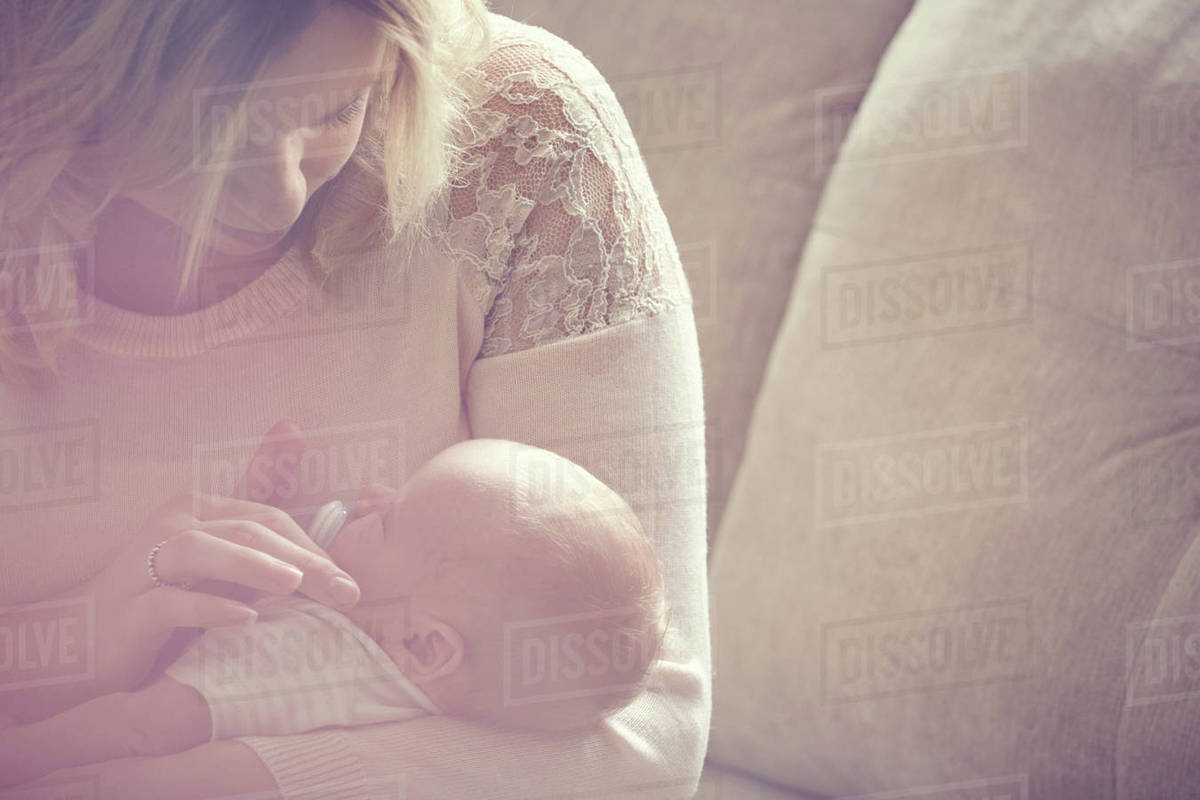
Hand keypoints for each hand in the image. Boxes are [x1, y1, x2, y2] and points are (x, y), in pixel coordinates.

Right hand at [7, 422, 361, 721]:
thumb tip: (296, 431)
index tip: (348, 583)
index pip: (269, 517)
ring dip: (253, 566)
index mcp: (199, 510)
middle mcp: (171, 525)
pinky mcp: (128, 609)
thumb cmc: (165, 598)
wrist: (83, 644)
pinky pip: (169, 602)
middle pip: (247, 530)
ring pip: (203, 550)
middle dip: (301, 559)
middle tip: (344, 591)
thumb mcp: (219, 564)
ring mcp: (144, 565)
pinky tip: (245, 619)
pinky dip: (209, 607)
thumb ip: (260, 525)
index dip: (312, 546)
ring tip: (297, 585)